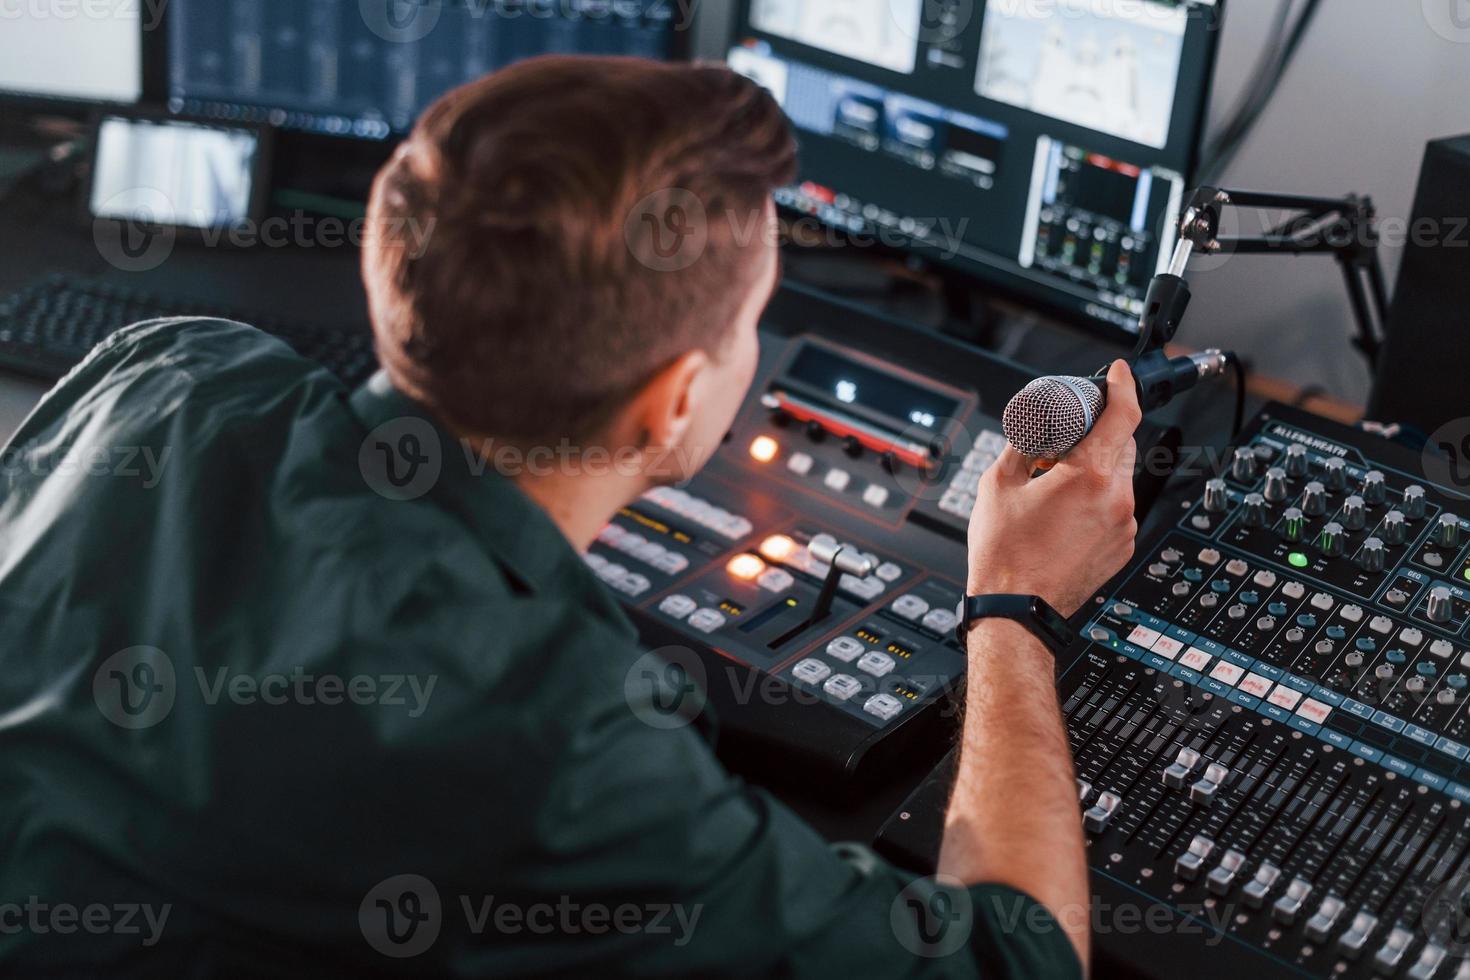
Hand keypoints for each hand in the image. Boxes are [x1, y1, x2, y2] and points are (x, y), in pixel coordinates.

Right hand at [966, 359, 1141, 616]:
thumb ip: (1021, 446)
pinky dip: (1097, 499)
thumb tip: (1031, 428)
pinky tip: (1065, 512)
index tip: (1119, 375)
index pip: (1123, 415)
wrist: (1017, 609)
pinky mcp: (1122, 546)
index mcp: (1089, 476)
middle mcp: (1117, 500)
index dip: (1123, 387)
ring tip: (1056, 482)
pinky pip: (1117, 508)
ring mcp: (1124, 526)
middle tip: (1065, 438)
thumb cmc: (1005, 555)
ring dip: (1095, 469)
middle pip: (1122, 444)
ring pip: (1119, 478)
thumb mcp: (998, 484)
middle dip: (1098, 434)